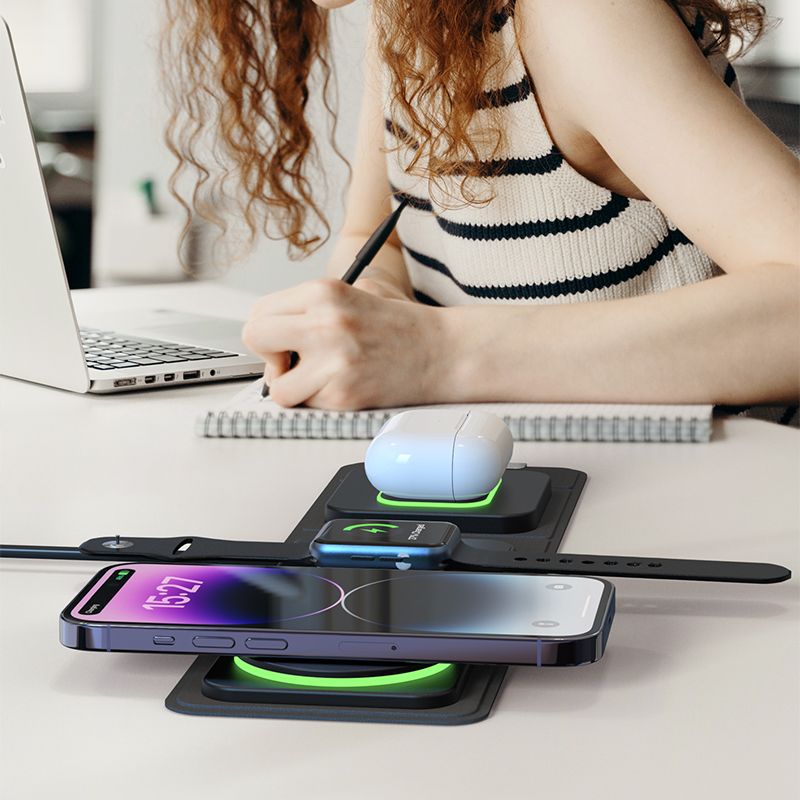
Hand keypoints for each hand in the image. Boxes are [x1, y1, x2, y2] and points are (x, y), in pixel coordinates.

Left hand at [242, 278, 440, 409]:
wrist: (443, 353)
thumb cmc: (402, 326)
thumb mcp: (357, 291)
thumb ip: (314, 305)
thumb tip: (276, 326)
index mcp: (323, 292)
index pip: (260, 312)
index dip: (268, 332)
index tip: (284, 342)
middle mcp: (324, 323)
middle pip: (255, 338)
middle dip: (268, 356)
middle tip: (290, 362)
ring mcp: (333, 361)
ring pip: (277, 387)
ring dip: (292, 388)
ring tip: (317, 380)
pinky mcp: (344, 394)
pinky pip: (307, 406)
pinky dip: (318, 403)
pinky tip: (341, 388)